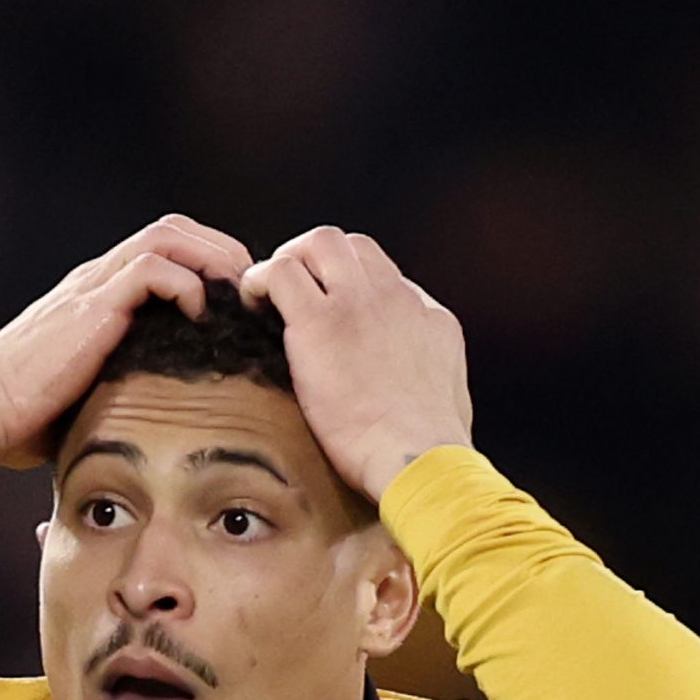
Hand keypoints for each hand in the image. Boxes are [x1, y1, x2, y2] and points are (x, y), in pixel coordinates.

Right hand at [0, 215, 253, 468]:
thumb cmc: (21, 420)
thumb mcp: (81, 396)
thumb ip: (116, 386)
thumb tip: (153, 420)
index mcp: (91, 296)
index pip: (157, 251)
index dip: (201, 261)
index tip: (232, 295)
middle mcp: (92, 281)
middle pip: (170, 229)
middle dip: (217, 246)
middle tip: (249, 281)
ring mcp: (91, 288)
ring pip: (166, 235)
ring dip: (211, 254)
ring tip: (236, 288)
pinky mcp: (92, 307)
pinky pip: (153, 268)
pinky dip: (186, 281)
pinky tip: (200, 312)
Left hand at [240, 227, 472, 500]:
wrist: (420, 457)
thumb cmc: (428, 449)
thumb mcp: (446, 398)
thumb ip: (427, 376)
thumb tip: (413, 386)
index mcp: (427, 316)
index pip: (384, 278)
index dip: (351, 290)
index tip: (330, 315)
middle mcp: (395, 297)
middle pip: (353, 246)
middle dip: (318, 261)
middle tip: (294, 296)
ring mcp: (358, 304)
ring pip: (319, 243)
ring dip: (291, 263)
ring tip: (270, 298)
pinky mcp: (320, 323)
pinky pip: (281, 273)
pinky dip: (261, 281)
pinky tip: (253, 307)